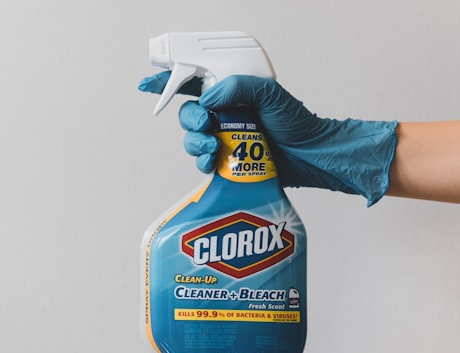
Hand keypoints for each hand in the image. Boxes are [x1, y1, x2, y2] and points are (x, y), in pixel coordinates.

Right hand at [140, 73, 396, 205]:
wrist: (311, 157)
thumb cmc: (297, 123)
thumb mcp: (271, 94)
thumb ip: (239, 88)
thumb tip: (208, 98)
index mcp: (230, 93)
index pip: (193, 83)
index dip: (168, 83)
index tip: (148, 85)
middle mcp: (224, 114)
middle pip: (188, 113)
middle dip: (190, 119)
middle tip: (206, 123)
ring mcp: (224, 138)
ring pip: (192, 139)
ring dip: (196, 143)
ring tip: (214, 147)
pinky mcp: (226, 162)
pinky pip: (202, 162)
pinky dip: (202, 162)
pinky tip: (213, 163)